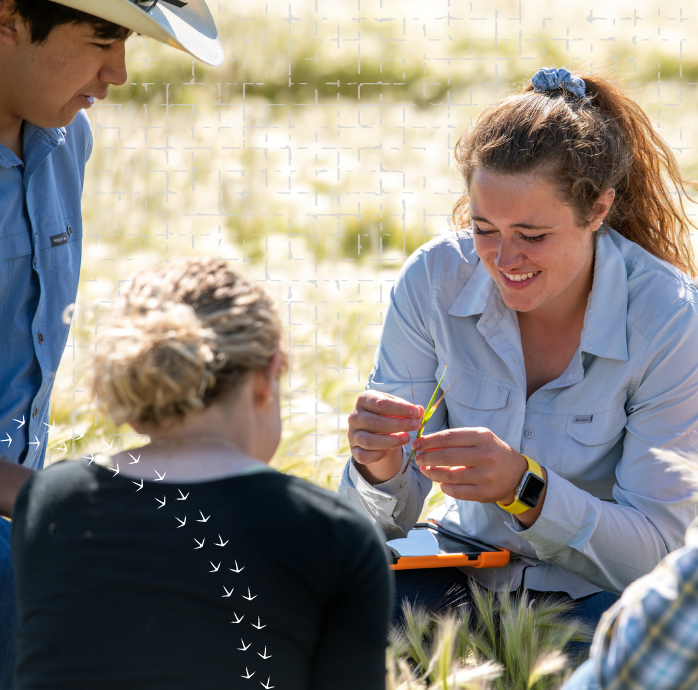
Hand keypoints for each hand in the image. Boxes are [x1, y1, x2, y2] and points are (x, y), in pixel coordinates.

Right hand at [348, 390, 423, 465]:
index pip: (381, 403)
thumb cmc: (386, 414)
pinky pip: (363, 456)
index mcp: (364, 400)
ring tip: (407, 438)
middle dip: (399, 425)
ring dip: (391, 441)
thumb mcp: (396, 407)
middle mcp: (355, 416)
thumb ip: (408, 409)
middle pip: (376, 422)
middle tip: (416, 426)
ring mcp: (352, 434)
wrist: (372, 429)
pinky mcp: (353, 449)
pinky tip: (390, 451)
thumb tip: (421, 411)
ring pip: (369, 441)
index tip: (417, 413)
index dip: (400, 409)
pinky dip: (377, 455)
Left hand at [411, 426, 531, 506]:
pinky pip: (457, 491)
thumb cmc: (491, 452)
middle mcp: (485, 455)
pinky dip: (445, 487)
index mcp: (482, 437)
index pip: (449, 437)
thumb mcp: (479, 438)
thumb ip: (455, 439)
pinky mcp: (485, 493)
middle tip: (418, 457)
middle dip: (427, 457)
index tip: (417, 443)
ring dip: (432, 473)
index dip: (429, 441)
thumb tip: (426, 443)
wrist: (517, 474)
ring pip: (450, 476)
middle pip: (447, 456)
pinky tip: (441, 482)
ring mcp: (486, 476)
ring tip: (425, 469)